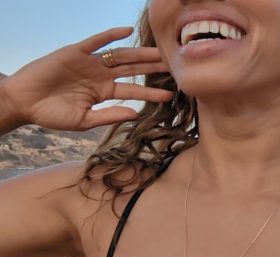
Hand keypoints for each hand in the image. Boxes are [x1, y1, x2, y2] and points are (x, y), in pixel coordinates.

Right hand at [1, 27, 172, 130]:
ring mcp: (90, 63)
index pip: (134, 90)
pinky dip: (110, 36)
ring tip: (158, 52)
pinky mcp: (75, 52)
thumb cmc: (52, 114)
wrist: (24, 103)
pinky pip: (95, 42)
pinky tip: (126, 31)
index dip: (151, 92)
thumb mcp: (84, 121)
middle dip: (153, 67)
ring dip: (139, 53)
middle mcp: (101, 75)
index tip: (171, 94)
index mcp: (104, 92)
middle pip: (133, 69)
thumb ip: (109, 116)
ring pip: (120, 55)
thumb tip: (135, 114)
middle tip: (174, 65)